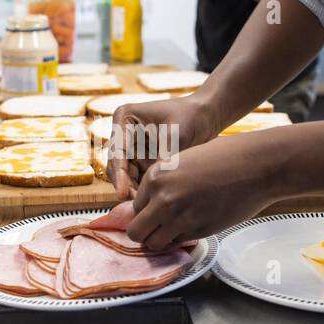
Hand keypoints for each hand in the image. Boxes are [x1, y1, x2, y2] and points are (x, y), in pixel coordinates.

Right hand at [106, 94, 221, 198]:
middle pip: (117, 166)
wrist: (207, 116)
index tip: (122, 193)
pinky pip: (138, 180)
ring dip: (133, 191)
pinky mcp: (143, 161)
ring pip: (126, 177)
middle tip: (136, 206)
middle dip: (125, 186)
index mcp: (124, 119)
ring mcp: (132, 149)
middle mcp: (124, 135)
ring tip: (145, 208)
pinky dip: (143, 191)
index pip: (117, 151)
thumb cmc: (192, 115)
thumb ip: (163, 159)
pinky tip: (151, 203)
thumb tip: (153, 188)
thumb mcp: (176, 136)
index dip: (119, 174)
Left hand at [126, 137, 280, 249]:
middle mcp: (163, 199)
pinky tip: (196, 224)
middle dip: (146, 232)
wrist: (256, 167)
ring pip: (154, 244)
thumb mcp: (183, 162)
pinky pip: (179, 243)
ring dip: (162, 241)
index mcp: (156, 177)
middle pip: (137, 232)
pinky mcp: (199, 231)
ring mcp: (180, 218)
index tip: (157, 212)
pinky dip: (183, 239)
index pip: (134, 208)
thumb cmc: (224, 158)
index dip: (146, 212)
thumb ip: (164, 182)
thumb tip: (151, 205)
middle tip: (160, 228)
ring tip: (176, 230)